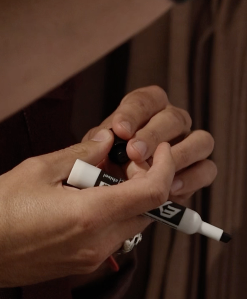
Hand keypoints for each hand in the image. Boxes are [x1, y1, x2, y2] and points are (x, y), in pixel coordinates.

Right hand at [0, 136, 177, 295]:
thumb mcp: (37, 170)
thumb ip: (80, 154)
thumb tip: (108, 141)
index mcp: (90, 215)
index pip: (153, 193)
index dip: (164, 167)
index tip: (158, 149)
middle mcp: (99, 242)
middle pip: (149, 210)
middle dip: (144, 181)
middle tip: (120, 160)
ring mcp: (92, 258)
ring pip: (132, 224)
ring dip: (127, 199)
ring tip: (93, 179)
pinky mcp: (82, 265)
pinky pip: (113, 236)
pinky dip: (110, 214)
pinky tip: (81, 199)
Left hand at [86, 83, 215, 201]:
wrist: (113, 197)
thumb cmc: (102, 169)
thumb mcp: (91, 154)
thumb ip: (95, 145)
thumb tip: (106, 136)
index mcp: (145, 110)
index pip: (145, 100)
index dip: (134, 113)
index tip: (120, 130)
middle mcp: (172, 122)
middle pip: (174, 118)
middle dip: (154, 135)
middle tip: (134, 153)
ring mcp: (189, 145)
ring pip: (201, 140)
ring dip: (180, 155)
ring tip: (155, 171)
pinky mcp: (199, 171)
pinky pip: (207, 169)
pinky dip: (191, 178)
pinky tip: (170, 188)